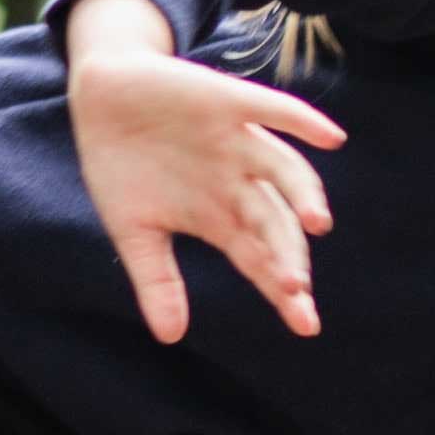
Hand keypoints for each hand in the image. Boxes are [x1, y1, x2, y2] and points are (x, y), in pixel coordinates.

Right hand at [61, 0, 340, 345]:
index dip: (282, 289)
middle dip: (289, 257)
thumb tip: (170, 338)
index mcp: (221, 218)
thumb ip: (156, 280)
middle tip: (297, 290)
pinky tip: (332, 138)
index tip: (306, 324)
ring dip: (304, 193)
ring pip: (284, 170)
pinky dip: (303, 121)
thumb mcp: (133, 231)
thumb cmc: (122, 168)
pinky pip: (273, 110)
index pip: (262, 260)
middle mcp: (239, 183)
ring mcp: (238, 143)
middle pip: (276, 224)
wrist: (102, 96)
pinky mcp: (228, 102)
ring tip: (317, 224)